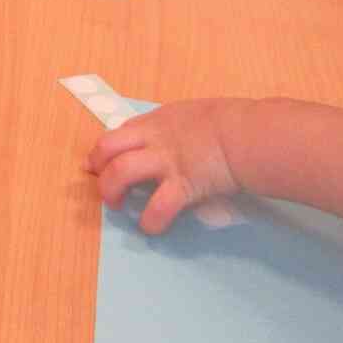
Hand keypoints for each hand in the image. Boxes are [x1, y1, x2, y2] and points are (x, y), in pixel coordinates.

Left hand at [85, 99, 241, 234]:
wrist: (247, 134)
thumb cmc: (229, 122)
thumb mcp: (193, 115)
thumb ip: (175, 128)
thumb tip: (174, 142)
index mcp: (157, 122)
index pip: (118, 134)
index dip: (102, 152)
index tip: (96, 165)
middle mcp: (154, 139)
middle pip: (108, 148)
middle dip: (98, 169)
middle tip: (104, 188)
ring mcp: (166, 161)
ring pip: (122, 171)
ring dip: (112, 191)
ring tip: (117, 206)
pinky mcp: (183, 184)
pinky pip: (158, 205)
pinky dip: (151, 219)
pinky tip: (151, 226)